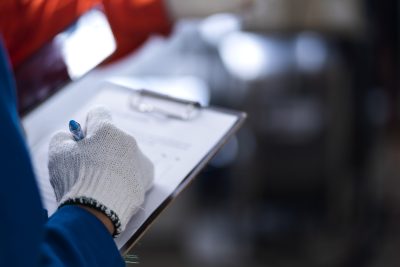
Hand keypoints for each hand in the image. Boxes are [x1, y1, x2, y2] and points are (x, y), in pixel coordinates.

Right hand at [48, 107, 153, 235]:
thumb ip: (64, 137)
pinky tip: (114, 188)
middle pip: (113, 136)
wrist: (97, 212)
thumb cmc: (75, 179)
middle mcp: (128, 140)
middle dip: (101, 147)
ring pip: (125, 154)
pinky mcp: (147, 178)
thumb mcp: (58, 152)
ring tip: (102, 182)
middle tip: (88, 166)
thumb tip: (73, 137)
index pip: (99, 113)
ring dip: (115, 162)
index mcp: (107, 129)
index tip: (82, 139)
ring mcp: (140, 159)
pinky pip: (135, 171)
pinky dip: (126, 177)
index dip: (87, 126)